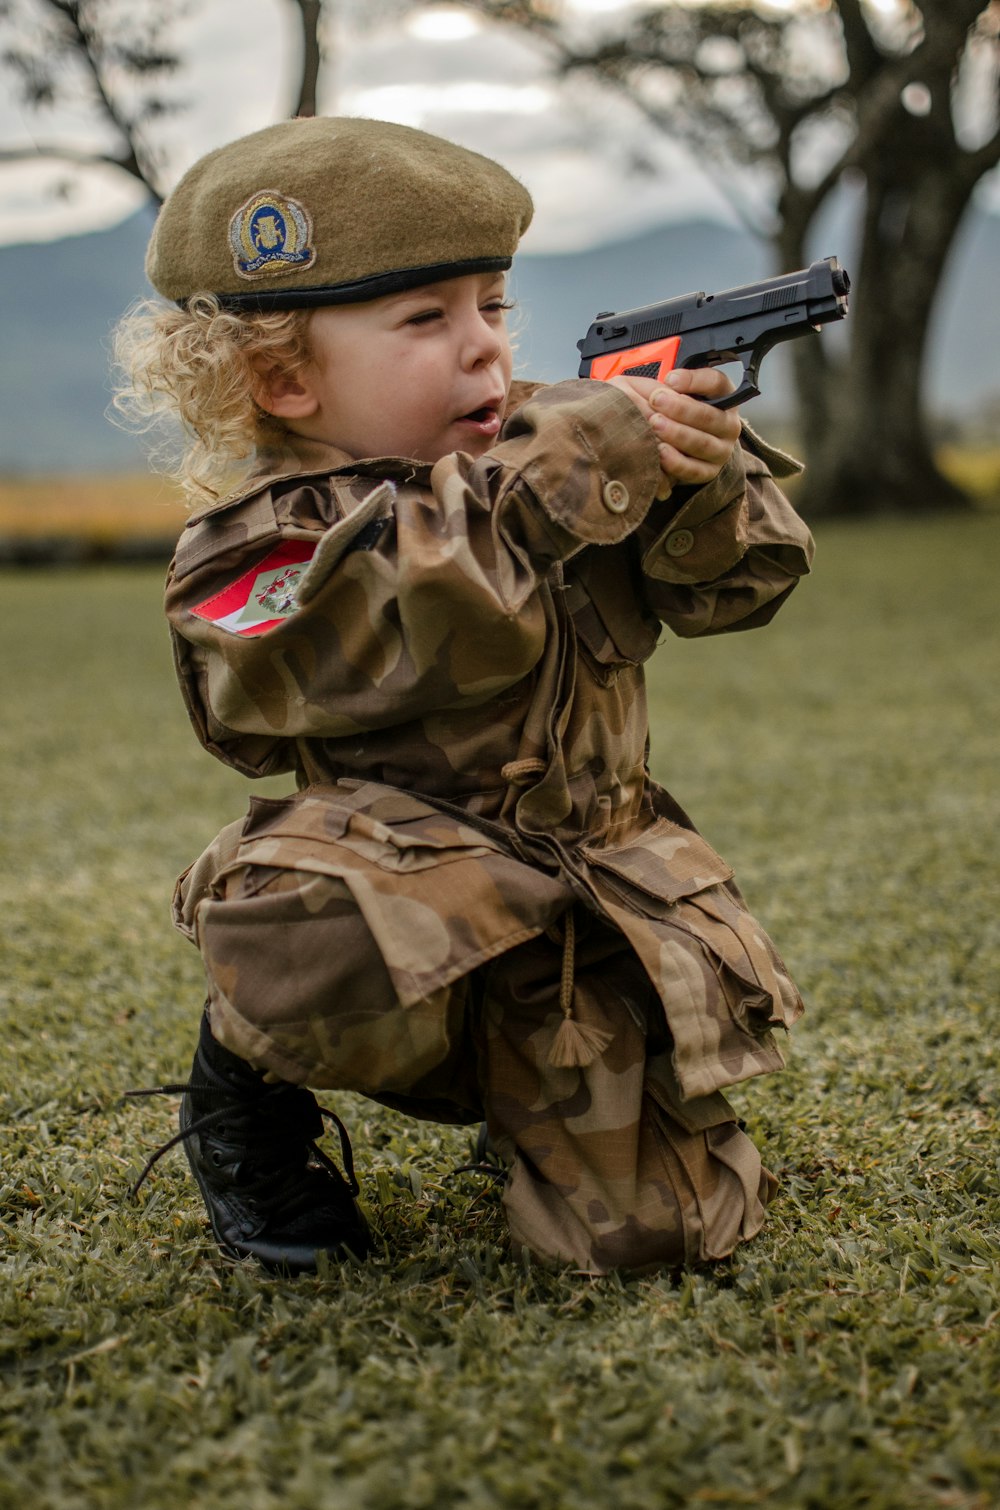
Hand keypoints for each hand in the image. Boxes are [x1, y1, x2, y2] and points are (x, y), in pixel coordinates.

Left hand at [607, 368, 740, 495]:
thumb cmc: (679, 412)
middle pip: (710, 415)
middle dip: (680, 408)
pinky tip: (660, 452)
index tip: (670, 379)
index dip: (694, 380)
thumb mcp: (679, 392)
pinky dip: (677, 462)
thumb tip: (666, 381)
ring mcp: (722, 449)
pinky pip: (695, 469)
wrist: (686, 445)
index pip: (716, 383)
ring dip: (677, 433)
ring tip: (655, 424)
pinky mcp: (710, 471)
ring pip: (702, 443)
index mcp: (724, 396)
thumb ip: (674, 384)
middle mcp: (728, 424)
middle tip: (656, 400)